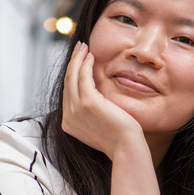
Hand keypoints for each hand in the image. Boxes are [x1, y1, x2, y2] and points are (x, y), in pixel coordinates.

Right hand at [61, 42, 143, 159]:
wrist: (126, 148)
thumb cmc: (119, 138)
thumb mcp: (98, 125)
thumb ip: (90, 113)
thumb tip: (94, 98)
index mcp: (69, 124)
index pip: (68, 93)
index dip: (72, 75)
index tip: (78, 62)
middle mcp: (68, 117)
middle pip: (67, 83)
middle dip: (72, 63)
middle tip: (80, 48)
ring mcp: (76, 110)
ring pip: (72, 76)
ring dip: (77, 58)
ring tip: (84, 47)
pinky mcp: (87, 102)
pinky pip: (83, 76)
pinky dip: (85, 63)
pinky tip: (91, 55)